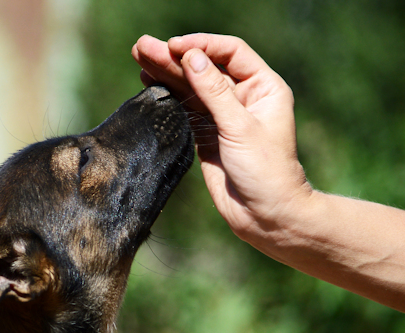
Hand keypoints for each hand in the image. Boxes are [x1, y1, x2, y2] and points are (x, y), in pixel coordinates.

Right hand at [132, 34, 311, 247]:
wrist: (265, 214)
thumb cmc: (265, 171)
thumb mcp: (240, 128)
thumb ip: (214, 92)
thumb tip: (191, 57)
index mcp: (264, 87)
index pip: (230, 53)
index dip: (201, 45)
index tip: (173, 46)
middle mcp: (244, 97)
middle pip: (205, 68)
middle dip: (174, 57)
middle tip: (142, 47)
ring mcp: (224, 116)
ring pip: (192, 87)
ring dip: (166, 73)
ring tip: (138, 58)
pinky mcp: (209, 134)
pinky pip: (186, 108)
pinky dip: (168, 95)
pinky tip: (149, 82)